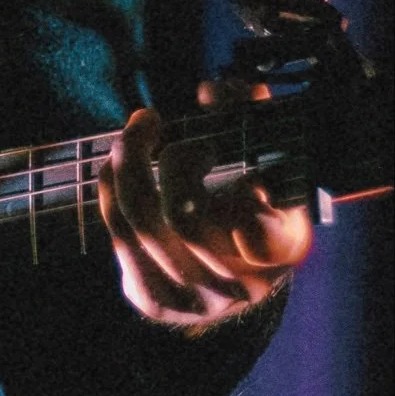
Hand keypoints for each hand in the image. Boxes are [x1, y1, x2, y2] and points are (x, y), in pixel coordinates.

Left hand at [100, 92, 312, 330]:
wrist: (235, 270)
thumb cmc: (254, 196)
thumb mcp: (269, 157)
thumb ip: (249, 117)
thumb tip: (213, 92)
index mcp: (283, 251)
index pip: (261, 230)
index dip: (245, 195)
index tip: (236, 166)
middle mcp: (241, 288)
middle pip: (183, 216)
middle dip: (169, 158)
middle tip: (159, 122)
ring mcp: (194, 303)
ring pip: (142, 223)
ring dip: (129, 162)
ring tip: (139, 127)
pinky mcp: (153, 302)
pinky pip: (119, 235)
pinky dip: (112, 189)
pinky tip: (118, 161)